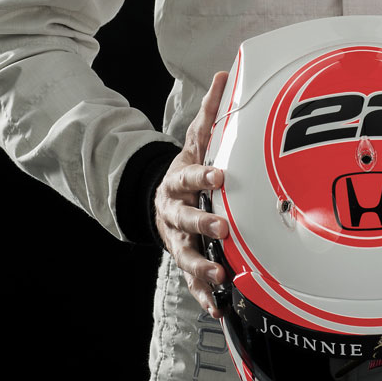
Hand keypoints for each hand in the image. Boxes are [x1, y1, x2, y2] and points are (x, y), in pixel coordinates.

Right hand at [154, 71, 229, 318]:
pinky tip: (217, 308)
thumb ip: (211, 112)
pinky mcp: (183, 258)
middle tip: (223, 226)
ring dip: (202, 265)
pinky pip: (192, 281)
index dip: (203, 174)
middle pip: (186, 217)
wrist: (156, 200)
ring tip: (220, 274)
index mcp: (178, 179)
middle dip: (203, 221)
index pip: (190, 175)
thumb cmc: (188, 169)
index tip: (221, 174)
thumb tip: (226, 72)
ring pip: (187, 253)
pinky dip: (204, 295)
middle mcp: (174, 210)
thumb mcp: (194, 140)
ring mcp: (176, 237)